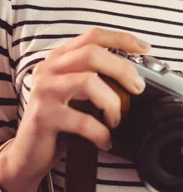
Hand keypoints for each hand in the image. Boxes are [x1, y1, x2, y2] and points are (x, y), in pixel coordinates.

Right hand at [0, 27, 150, 191]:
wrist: (28, 154)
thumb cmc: (60, 120)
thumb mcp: (77, 93)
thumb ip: (96, 76)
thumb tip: (136, 75)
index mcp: (60, 58)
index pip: (92, 36)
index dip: (121, 38)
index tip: (144, 48)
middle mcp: (49, 68)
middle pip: (92, 54)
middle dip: (122, 69)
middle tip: (138, 88)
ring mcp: (44, 91)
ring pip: (88, 82)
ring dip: (111, 102)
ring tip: (115, 119)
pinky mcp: (43, 116)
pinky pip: (82, 120)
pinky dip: (101, 132)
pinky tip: (105, 140)